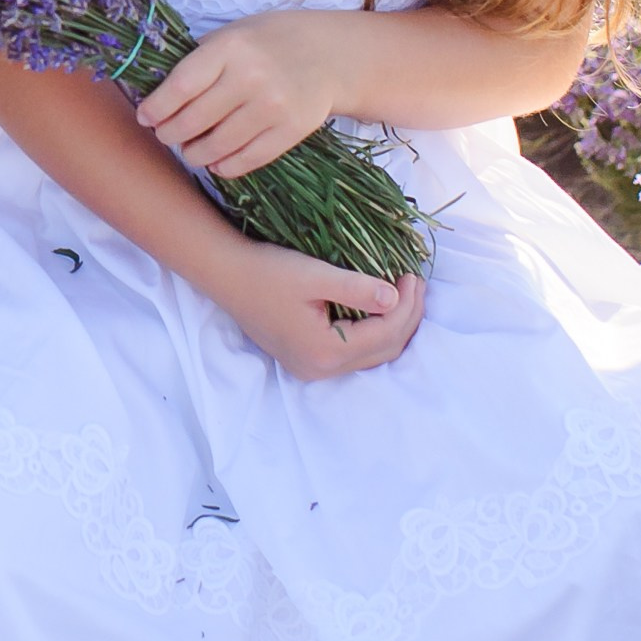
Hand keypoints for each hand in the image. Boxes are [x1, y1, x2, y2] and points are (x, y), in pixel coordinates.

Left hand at [136, 11, 361, 179]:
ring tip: (189, 149)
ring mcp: (274, 106)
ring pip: (218, 146)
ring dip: (195, 154)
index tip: (145, 117)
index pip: (180, 87)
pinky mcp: (292, 130)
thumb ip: (198, 61)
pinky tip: (216, 162)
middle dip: (170, 134)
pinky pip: (248, 160)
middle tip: (165, 135)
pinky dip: (225, 167)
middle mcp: (251, 77)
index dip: (156, 108)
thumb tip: (156, 95)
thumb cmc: (268, 43)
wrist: (328, 54)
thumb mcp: (231, 36)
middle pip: (194, 120)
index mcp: (230, 48)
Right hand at [209, 241, 425, 379]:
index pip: (384, 334)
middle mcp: (320, 369)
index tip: (413, 275)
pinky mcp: (306, 359)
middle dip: (406, 318)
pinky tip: (378, 310)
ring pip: (370, 356)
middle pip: (382, 352)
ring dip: (392, 328)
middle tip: (415, 284)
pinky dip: (374, 333)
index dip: (406, 306)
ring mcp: (311, 368)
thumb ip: (357, 288)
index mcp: (325, 352)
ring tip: (404, 295)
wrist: (225, 275)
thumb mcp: (315, 274)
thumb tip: (395, 298)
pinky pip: (353, 353)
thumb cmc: (267, 271)